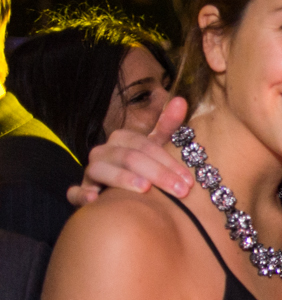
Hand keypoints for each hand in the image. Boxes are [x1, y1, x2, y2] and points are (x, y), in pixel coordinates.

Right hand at [68, 96, 193, 205]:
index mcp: (122, 139)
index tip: (188, 180)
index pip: (146, 145)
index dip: (168, 161)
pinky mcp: (81, 192)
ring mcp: (91, 171)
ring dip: (123, 179)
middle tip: (180, 190)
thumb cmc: (142, 166)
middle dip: (157, 173)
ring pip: (101, 170)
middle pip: (129, 157)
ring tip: (145, 189)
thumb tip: (181, 100)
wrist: (121, 190)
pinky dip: (81, 194)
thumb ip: (167, 126)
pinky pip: (75, 192)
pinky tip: (94, 199)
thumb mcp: (155, 146)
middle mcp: (103, 152)